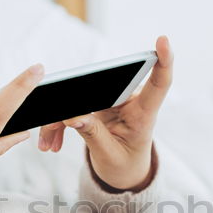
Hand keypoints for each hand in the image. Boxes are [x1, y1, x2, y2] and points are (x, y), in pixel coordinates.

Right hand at [36, 35, 172, 189]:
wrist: (121, 172)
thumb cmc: (124, 165)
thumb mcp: (108, 156)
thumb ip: (92, 134)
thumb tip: (71, 116)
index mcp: (144, 115)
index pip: (158, 84)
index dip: (164, 60)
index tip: (163, 40)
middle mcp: (130, 101)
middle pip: (104, 86)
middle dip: (72, 104)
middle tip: (52, 123)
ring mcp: (112, 99)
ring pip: (81, 97)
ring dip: (59, 119)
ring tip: (48, 144)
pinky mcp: (97, 102)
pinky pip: (73, 106)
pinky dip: (59, 123)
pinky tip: (51, 142)